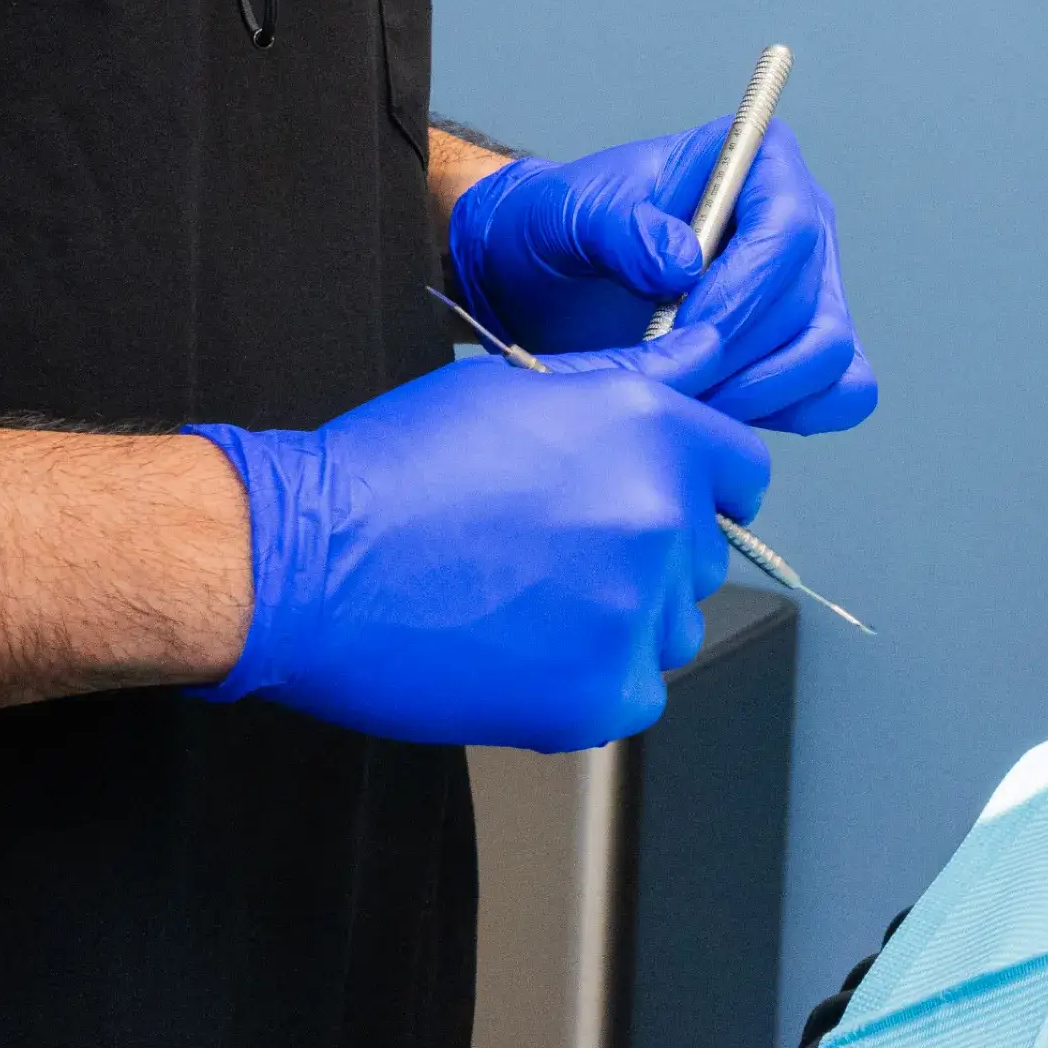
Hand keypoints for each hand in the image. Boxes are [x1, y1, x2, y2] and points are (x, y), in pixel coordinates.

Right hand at [190, 331, 767, 752]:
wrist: (305, 561)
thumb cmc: (392, 468)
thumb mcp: (515, 388)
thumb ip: (629, 377)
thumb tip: (706, 351)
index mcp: (649, 432)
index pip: (742, 472)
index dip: (698, 484)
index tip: (654, 501)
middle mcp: (659, 518)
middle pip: (703, 554)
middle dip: (647, 554)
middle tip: (550, 551)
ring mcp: (633, 614)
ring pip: (671, 627)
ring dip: (620, 621)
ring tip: (525, 601)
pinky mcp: (600, 695)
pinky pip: (634, 693)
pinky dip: (587, 683)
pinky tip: (518, 650)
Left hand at [446, 121, 878, 434]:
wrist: (548, 280)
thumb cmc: (563, 229)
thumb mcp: (570, 214)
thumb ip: (621, 229)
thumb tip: (684, 262)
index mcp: (759, 162)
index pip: (788, 229)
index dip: (743, 291)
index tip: (680, 330)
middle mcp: (803, 223)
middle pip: (811, 304)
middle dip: (738, 355)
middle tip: (669, 379)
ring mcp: (813, 289)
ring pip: (828, 355)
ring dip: (759, 393)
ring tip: (685, 399)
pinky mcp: (806, 349)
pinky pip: (840, 393)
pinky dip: (789, 413)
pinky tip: (721, 411)